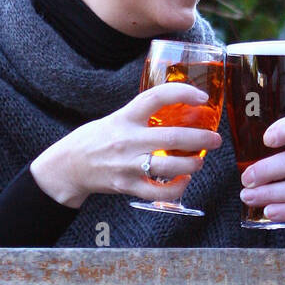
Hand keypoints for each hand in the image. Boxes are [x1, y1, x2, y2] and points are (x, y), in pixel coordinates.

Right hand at [30, 83, 221, 207]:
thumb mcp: (118, 119)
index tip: (202, 97)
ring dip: (192, 164)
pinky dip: (176, 187)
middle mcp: (127, 140)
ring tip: (200, 160)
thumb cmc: (97, 139)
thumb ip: (143, 116)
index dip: (183, 93)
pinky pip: (158, 191)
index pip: (157, 97)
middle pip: (172, 136)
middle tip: (215, 139)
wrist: (69, 165)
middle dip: (201, 138)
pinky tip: (183, 180)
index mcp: (126, 117)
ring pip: (169, 166)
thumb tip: (179, 110)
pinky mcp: (127, 186)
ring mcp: (128, 165)